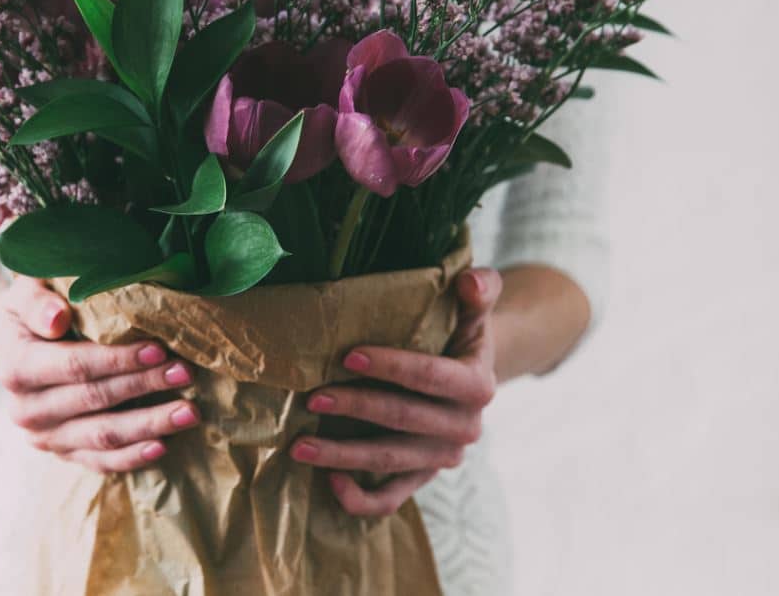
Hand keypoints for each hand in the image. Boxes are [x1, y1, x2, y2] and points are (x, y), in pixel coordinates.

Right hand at [0, 276, 200, 472]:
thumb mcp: (27, 291)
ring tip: (189, 412)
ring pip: (103, 436)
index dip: (117, 360)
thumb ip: (38, 303)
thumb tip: (57, 318)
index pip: (74, 366)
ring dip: (149, 425)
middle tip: (185, 373)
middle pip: (95, 400)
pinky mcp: (63, 453)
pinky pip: (100, 461)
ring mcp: (44, 436)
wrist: (16, 342)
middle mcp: (25, 409)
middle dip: (144, 386)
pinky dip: (133, 456)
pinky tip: (163, 445)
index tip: (157, 349)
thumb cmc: (34, 308)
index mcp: (15, 367)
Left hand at [289, 268, 502, 516]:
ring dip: (342, 455)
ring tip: (299, 445)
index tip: (348, 355)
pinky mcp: (422, 477)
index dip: (391, 367)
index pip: (430, 377)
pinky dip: (361, 499)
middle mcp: (464, 427)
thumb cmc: (460, 333)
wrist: (469, 375)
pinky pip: (392, 498)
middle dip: (355, 407)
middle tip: (311, 395)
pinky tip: (329, 482)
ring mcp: (442, 457)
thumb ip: (478, 290)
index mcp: (476, 385)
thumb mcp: (475, 309)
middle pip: (402, 420)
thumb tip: (469, 281)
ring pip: (389, 461)